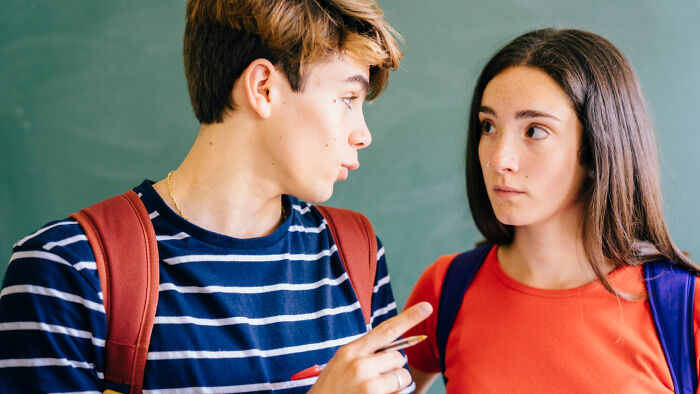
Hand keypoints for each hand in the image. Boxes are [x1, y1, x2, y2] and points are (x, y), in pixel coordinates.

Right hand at [308, 301, 432, 393]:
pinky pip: (399, 393)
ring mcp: (368, 384)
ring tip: (373, 391)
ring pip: (402, 376)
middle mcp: (360, 364)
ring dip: (396, 385)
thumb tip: (395, 352)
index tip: (427, 307)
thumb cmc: (331, 389)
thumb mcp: (341, 364)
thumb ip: (365, 354)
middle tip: (375, 379)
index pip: (386, 330)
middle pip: (398, 357)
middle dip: (393, 367)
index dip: (409, 318)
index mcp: (351, 350)